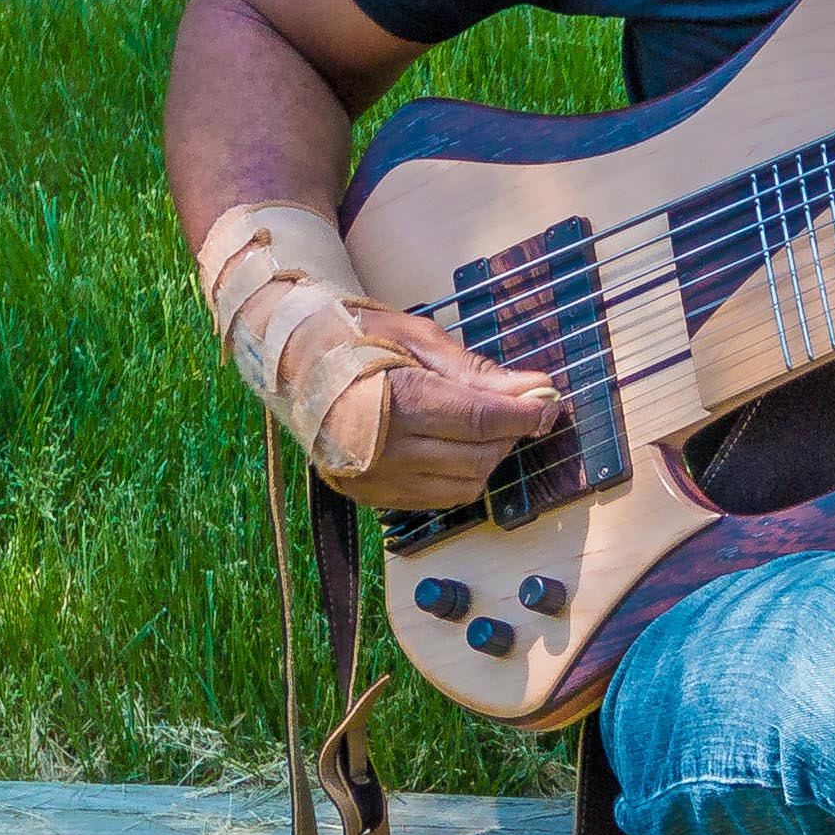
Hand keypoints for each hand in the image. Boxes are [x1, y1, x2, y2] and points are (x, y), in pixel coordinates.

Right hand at [320, 302, 565, 511]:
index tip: (551, 403)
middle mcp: (383, 449)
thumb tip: (536, 388)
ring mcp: (372, 479)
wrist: (283, 361)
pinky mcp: (368, 496)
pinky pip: (437, 498)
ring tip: (481, 424)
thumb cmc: (352, 336)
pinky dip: (459, 475)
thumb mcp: (415, 338)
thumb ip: (477, 371)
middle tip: (517, 406)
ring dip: (487, 457)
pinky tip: (455, 446)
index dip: (524, 414)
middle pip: (478, 456)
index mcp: (394, 400)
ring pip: (463, 484)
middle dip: (509, 433)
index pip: (481, 419)